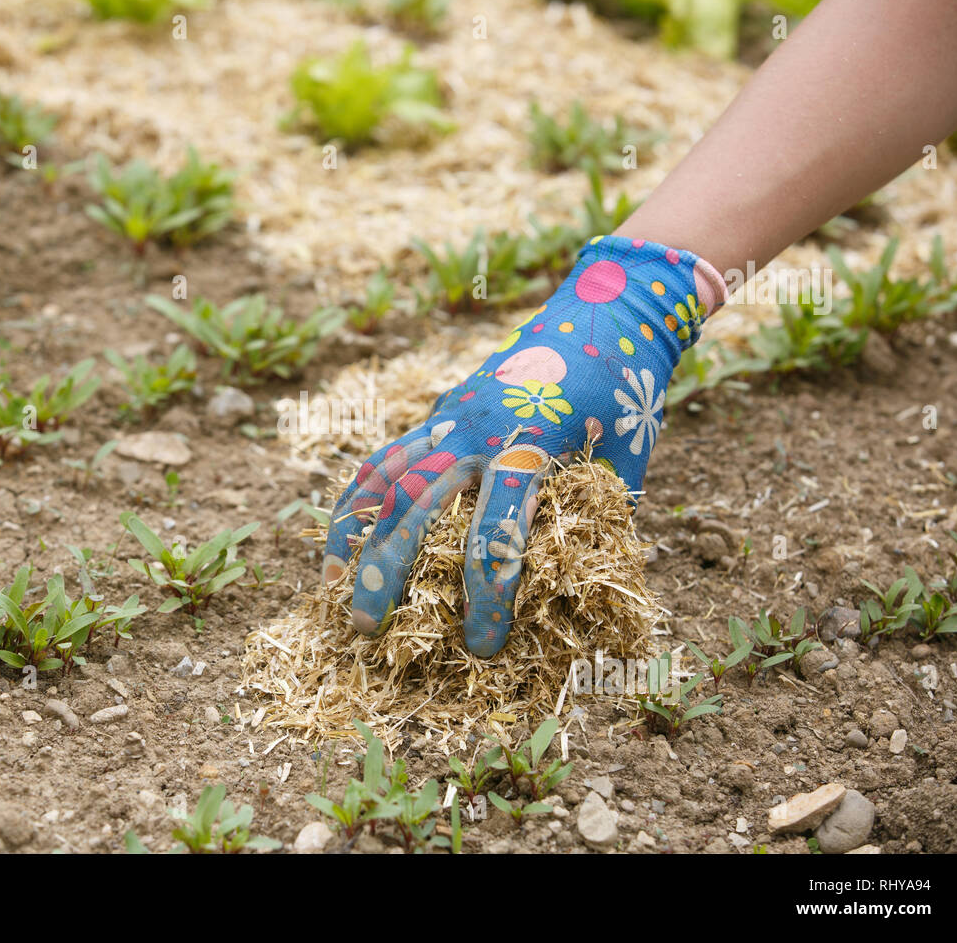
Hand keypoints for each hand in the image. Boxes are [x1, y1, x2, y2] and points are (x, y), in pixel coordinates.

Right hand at [323, 235, 724, 656]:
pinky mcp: (439, 411)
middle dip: (387, 573)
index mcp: (530, 449)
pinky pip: (388, 454)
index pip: (496, 536)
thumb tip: (578, 591)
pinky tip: (345, 531)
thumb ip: (596, 523)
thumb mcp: (625, 463)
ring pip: (385, 477)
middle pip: (414, 509)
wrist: (603, 312)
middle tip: (370, 629)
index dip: (486, 597)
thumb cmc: (624, 395)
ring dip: (354, 533)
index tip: (480, 644)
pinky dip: (361, 494)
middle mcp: (477, 434)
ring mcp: (450, 418)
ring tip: (332, 586)